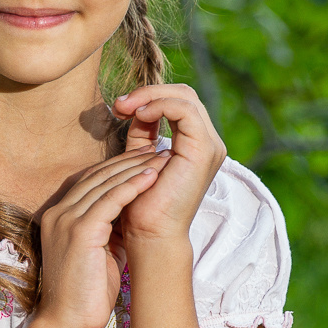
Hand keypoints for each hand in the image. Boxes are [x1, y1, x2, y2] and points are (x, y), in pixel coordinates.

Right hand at [32, 149, 168, 327]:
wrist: (67, 323)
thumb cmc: (85, 293)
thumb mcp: (98, 250)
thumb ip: (108, 227)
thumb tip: (132, 212)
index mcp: (59, 215)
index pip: (90, 180)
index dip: (117, 166)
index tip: (143, 158)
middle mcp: (59, 212)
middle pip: (97, 175)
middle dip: (128, 160)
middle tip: (156, 148)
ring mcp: (66, 220)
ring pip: (104, 183)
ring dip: (135, 168)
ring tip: (161, 156)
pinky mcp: (79, 231)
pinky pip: (110, 200)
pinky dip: (132, 186)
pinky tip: (152, 176)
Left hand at [111, 84, 225, 247]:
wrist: (150, 235)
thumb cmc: (141, 204)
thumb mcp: (139, 158)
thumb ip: (142, 132)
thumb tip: (132, 107)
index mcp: (195, 144)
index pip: (178, 102)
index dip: (148, 97)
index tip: (118, 108)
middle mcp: (208, 143)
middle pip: (183, 94)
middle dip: (148, 92)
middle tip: (119, 104)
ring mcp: (209, 146)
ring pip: (185, 96)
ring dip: (150, 96)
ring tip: (124, 108)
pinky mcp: (203, 150)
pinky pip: (184, 110)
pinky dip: (159, 105)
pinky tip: (138, 115)